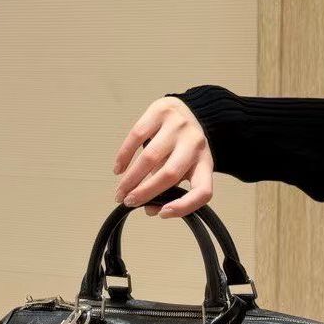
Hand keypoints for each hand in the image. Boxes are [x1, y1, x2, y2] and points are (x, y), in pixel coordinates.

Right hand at [113, 96, 213, 217]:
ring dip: (131, 178)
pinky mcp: (160, 111)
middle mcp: (195, 143)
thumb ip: (169, 189)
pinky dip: (124, 156)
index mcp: (205, 163)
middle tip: (129, 202)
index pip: (202, 191)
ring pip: (150, 157)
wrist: (189, 110)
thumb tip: (149, 209)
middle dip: (145, 192)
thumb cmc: (183, 148)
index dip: (184, 206)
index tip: (162, 213)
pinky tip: (118, 169)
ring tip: (120, 191)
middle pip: (170, 174)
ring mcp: (178, 126)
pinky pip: (137, 136)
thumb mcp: (185, 168)